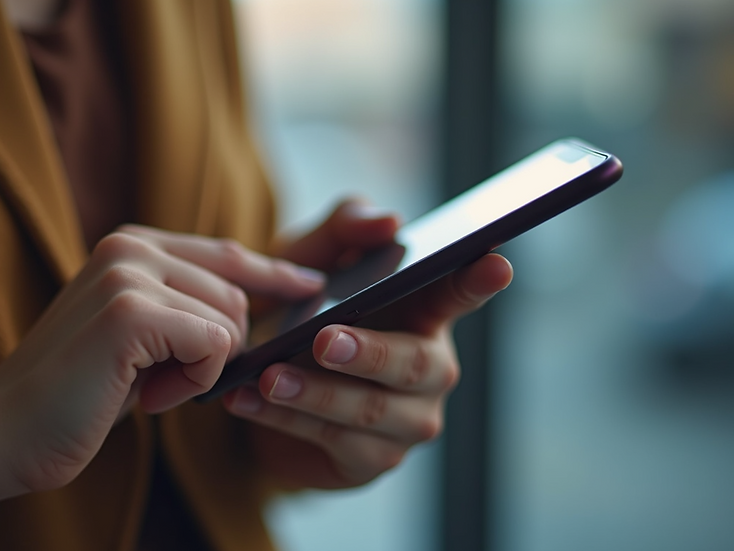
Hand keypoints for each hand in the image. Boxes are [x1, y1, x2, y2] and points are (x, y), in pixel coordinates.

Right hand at [0, 226, 324, 496]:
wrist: (5, 430)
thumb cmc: (78, 393)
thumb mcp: (138, 337)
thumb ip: (181, 308)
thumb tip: (251, 305)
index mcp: (131, 246)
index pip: (225, 253)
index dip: (274, 271)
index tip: (310, 284)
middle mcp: (129, 246)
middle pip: (236, 294)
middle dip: (216, 351)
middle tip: (160, 383)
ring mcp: (127, 274)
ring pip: (228, 321)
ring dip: (200, 371)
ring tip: (145, 388)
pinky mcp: (130, 311)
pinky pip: (212, 346)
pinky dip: (191, 384)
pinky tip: (146, 397)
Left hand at [222, 200, 512, 487]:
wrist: (258, 382)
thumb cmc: (299, 310)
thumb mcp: (310, 260)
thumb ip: (345, 229)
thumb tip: (389, 222)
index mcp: (423, 312)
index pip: (460, 293)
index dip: (479, 281)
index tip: (496, 263)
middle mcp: (428, 369)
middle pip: (416, 364)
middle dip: (369, 353)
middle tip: (322, 340)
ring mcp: (407, 420)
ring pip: (370, 410)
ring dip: (315, 394)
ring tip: (269, 376)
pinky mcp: (372, 460)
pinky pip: (334, 443)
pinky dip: (286, 420)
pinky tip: (247, 401)